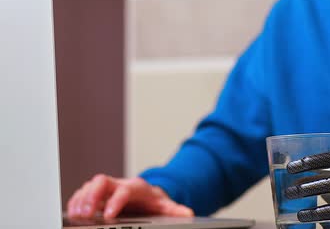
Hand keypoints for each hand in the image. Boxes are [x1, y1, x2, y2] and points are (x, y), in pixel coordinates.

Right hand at [67, 174, 193, 218]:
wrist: (149, 195)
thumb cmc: (155, 202)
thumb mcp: (167, 206)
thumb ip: (176, 210)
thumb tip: (188, 213)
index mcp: (136, 188)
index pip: (124, 191)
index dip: (116, 202)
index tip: (108, 216)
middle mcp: (120, 184)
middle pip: (103, 181)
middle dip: (92, 195)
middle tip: (86, 212)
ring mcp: (108, 188)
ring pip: (91, 185)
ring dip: (82, 199)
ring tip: (77, 214)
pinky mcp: (99, 194)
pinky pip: (83, 192)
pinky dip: (76, 201)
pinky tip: (72, 212)